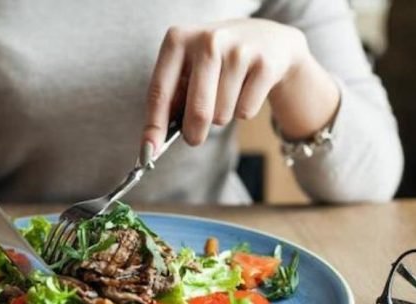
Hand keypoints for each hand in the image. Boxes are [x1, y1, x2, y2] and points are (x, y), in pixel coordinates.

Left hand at [142, 19, 311, 151]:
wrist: (267, 39)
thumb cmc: (215, 62)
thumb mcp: (188, 68)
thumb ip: (171, 99)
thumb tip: (153, 143)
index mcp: (178, 39)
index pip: (160, 91)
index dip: (154, 126)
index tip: (149, 152)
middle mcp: (208, 40)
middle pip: (197, 111)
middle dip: (193, 133)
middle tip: (193, 138)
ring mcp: (239, 50)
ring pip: (222, 115)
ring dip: (221, 116)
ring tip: (226, 93)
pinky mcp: (264, 64)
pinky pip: (245, 112)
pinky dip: (243, 110)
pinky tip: (246, 89)